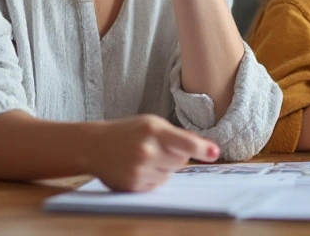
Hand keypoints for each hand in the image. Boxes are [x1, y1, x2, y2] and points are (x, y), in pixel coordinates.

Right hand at [90, 114, 218, 191]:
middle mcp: (146, 150)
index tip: (214, 153)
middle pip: (181, 161)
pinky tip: (138, 167)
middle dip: (175, 156)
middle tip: (157, 148)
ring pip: (170, 174)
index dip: (201, 149)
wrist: (94, 146)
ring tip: (144, 157)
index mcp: (153, 130)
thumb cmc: (127, 132)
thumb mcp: (151, 123)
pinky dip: (153, 177)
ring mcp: (139, 169)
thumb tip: (204, 147)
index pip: (184, 142)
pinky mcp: (134, 185)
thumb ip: (177, 134)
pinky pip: (157, 185)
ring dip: (163, 168)